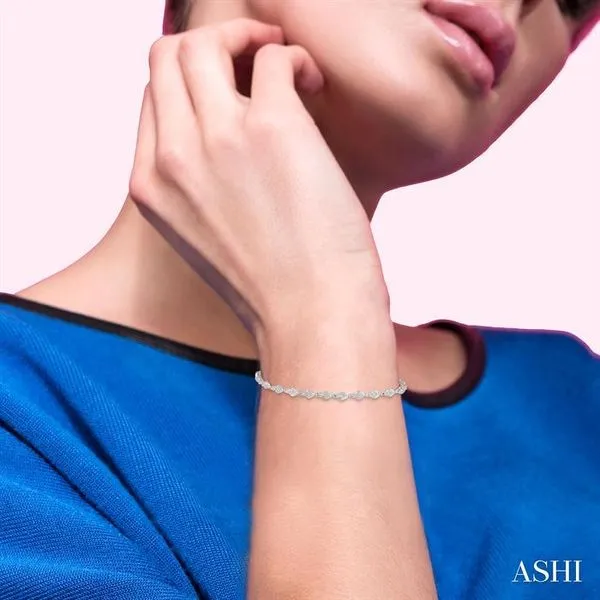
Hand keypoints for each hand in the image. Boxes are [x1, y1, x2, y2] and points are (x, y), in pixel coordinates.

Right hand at [129, 18, 388, 338]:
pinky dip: (293, 59)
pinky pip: (273, 56)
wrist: (312, 319)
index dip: (188, 85)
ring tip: (285, 67)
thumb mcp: (204, 241)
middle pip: (166, 59)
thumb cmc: (271, 289)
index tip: (227, 91)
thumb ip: (194, 188)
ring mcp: (218, 138)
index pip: (151, 100)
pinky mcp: (273, 128)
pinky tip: (312, 87)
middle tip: (252, 59)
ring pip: (204, 44)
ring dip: (247, 39)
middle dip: (210, 46)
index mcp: (151, 187)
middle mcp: (173, 157)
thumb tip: (222, 141)